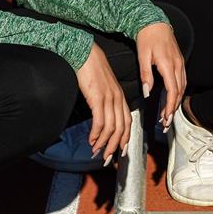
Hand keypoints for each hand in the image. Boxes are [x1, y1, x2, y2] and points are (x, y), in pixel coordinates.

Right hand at [75, 43, 130, 162]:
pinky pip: (100, 121)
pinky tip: (91, 140)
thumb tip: (100, 116)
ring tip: (97, 152)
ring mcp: (109, 99)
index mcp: (120, 96)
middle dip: (115, 147)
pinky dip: (96, 134)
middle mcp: (117, 99)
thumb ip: (104, 100)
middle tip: (108, 159)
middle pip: (121, 129)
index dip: (124, 139)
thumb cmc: (91, 70)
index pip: (127, 122)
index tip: (119, 151)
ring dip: (104, 143)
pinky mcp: (98, 98)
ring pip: (111, 128)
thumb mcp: (103, 86)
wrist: (85, 54)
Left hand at [135, 21, 186, 129]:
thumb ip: (146, 75)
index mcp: (168, 64)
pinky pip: (182, 81)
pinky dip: (178, 93)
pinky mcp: (179, 62)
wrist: (155, 22)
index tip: (165, 117)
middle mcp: (177, 65)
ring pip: (182, 87)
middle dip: (173, 108)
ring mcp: (180, 63)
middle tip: (165, 122)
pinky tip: (172, 99)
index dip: (170, 106)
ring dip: (176, 102)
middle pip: (179, 92)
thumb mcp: (143, 56)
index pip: (172, 90)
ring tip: (167, 114)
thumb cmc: (147, 38)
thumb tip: (147, 92)